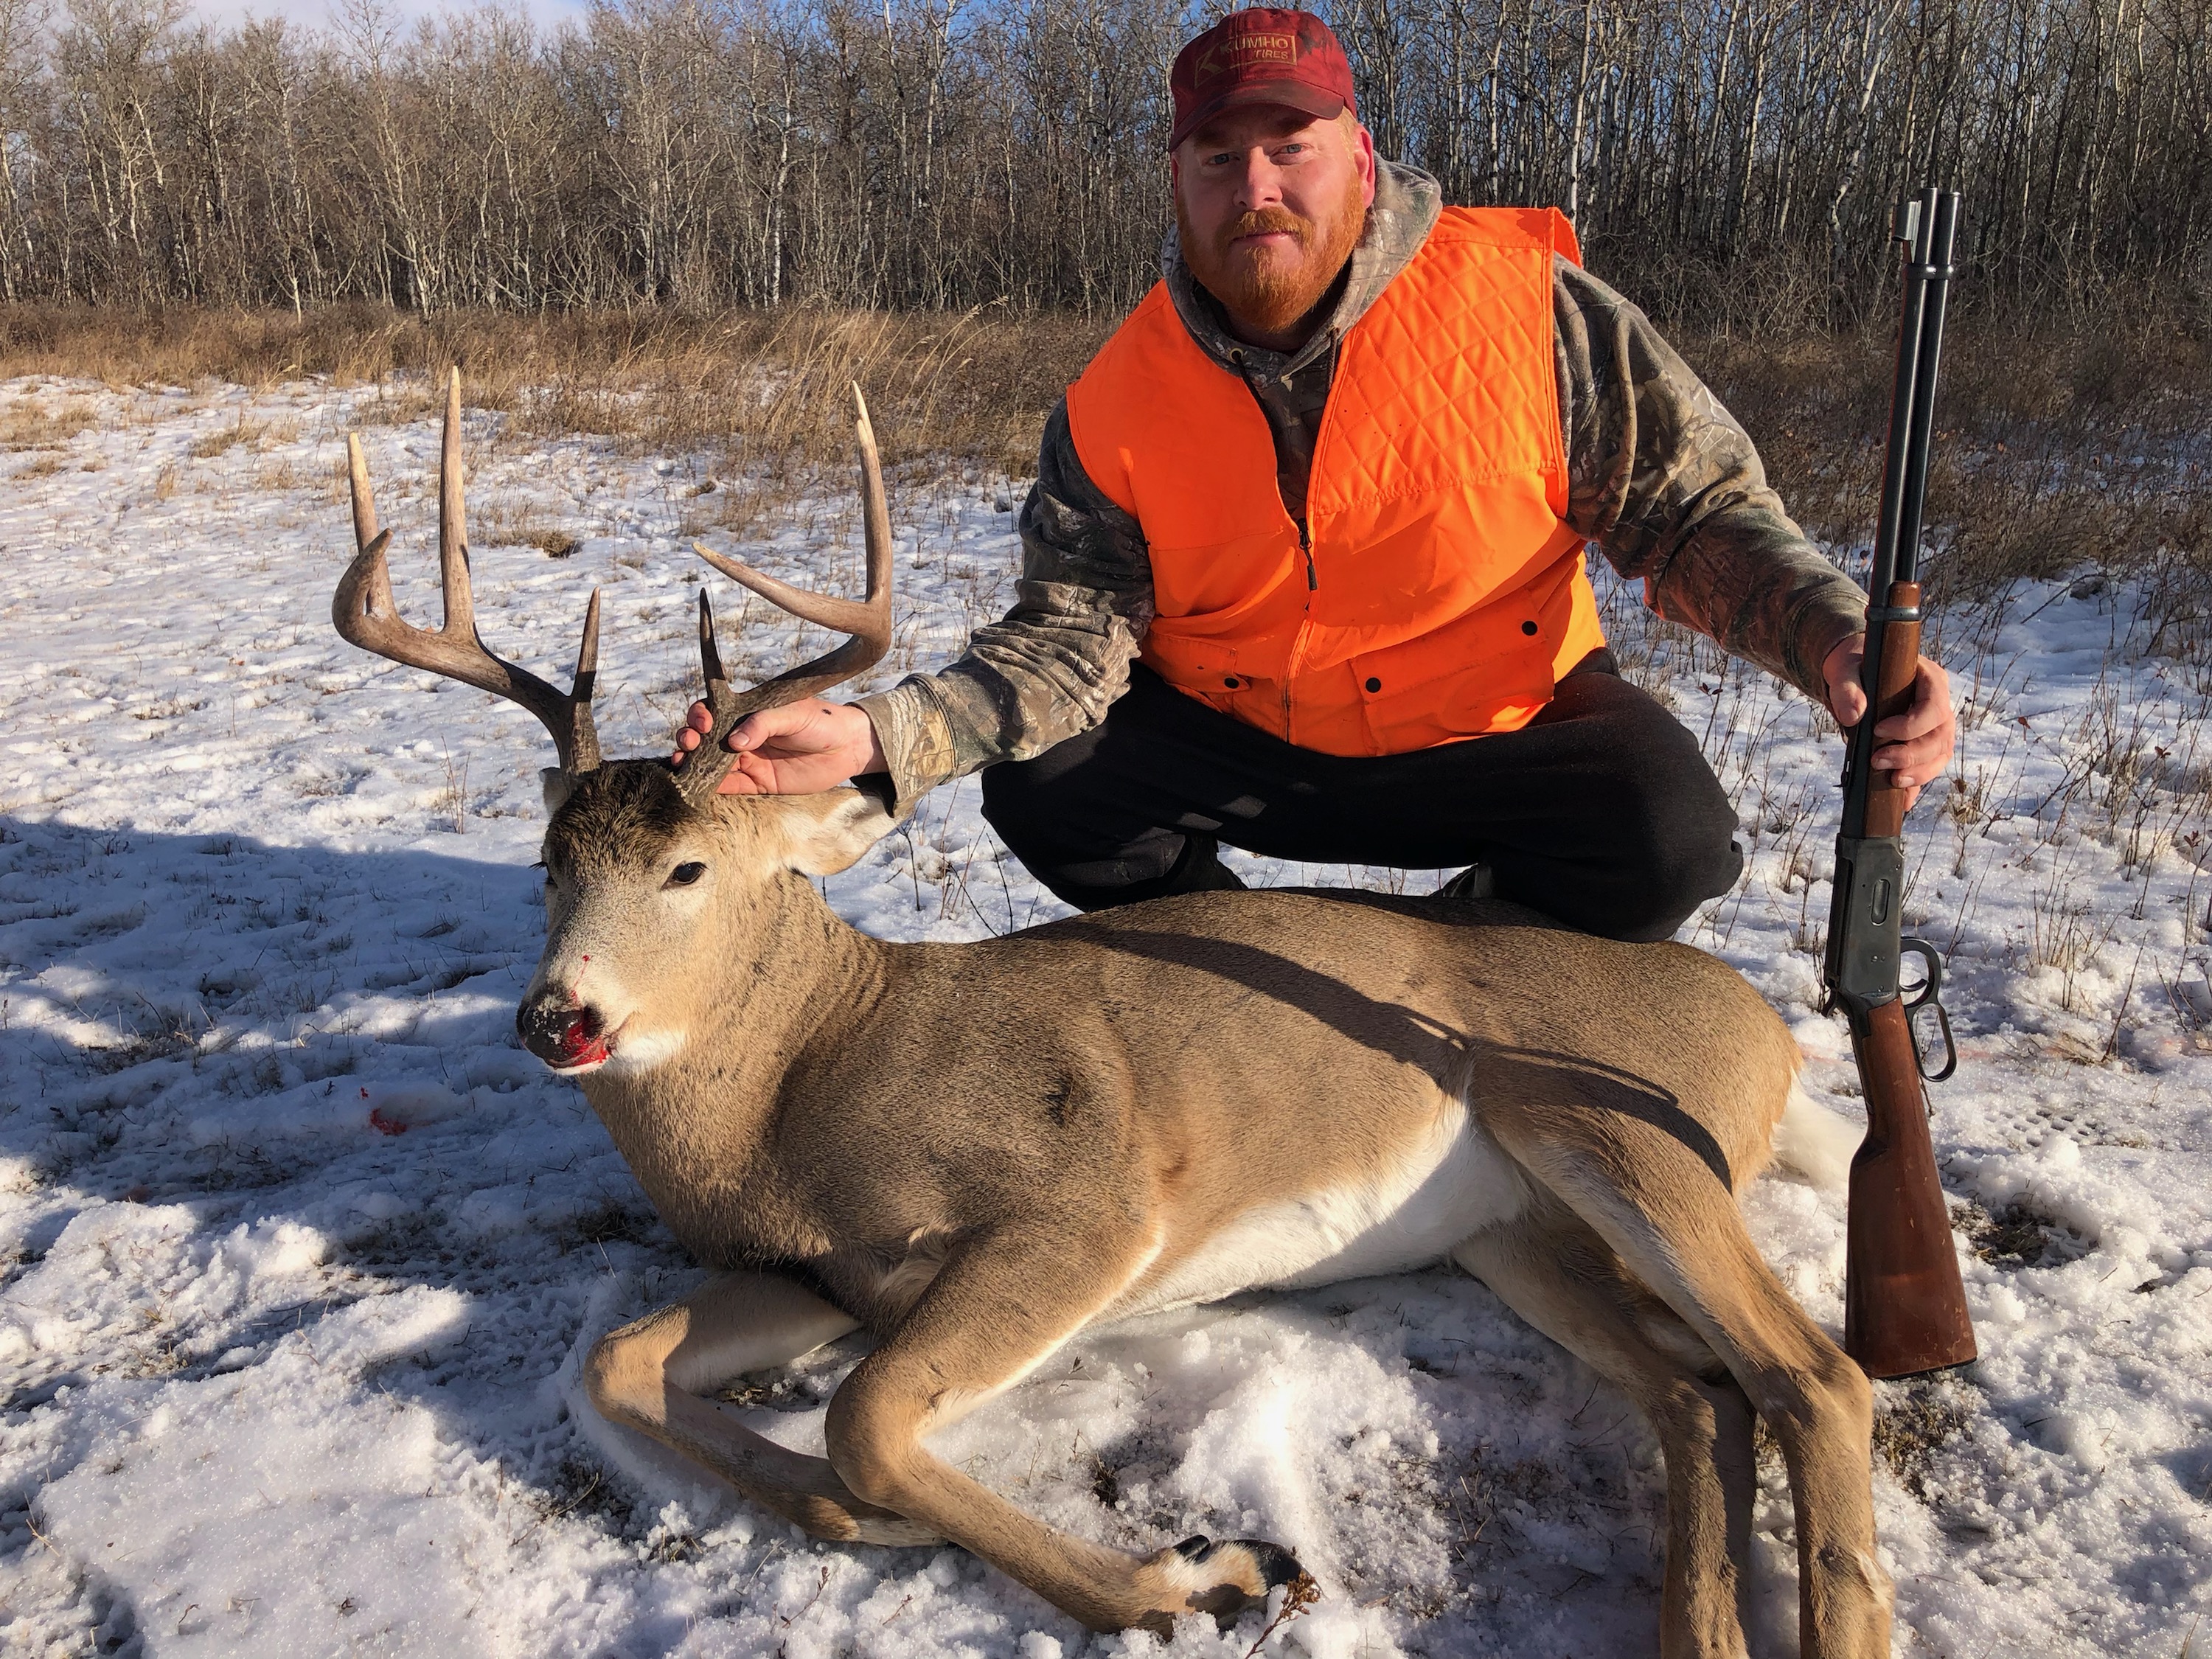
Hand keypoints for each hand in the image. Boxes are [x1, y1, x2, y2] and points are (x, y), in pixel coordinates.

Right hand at [669, 697, 885, 794]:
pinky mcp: (756, 783)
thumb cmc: (822, 722)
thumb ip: (763, 724)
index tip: (703, 722)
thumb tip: (734, 741)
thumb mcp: (793, 714)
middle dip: (690, 738)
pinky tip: (695, 786)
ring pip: (709, 763)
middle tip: (689, 742)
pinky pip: (727, 787)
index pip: (713, 711)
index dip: (701, 715)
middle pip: (704, 738)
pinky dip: (709, 787)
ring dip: (692, 763)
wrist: (848, 748)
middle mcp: (742, 736)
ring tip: (682, 763)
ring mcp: (747, 760)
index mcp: (747, 713)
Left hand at [1821, 635, 1955, 811]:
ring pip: (1939, 755)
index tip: (1878, 730)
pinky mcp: (1924, 745)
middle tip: (1877, 761)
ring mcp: (1935, 727)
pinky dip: (1916, 784)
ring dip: (1918, 773)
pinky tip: (1903, 801)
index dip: (1911, 725)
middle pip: (1940, 737)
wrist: (1854, 677)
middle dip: (1911, 755)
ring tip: (1892, 780)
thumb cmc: (1854, 668)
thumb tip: (1853, 717)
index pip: (1934, 707)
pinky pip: (1928, 767)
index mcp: (1930, 680)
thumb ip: (1847, 689)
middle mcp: (1939, 705)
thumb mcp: (1845, 670)